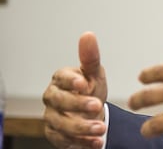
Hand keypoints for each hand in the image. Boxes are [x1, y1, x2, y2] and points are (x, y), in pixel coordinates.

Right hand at [42, 32, 108, 148]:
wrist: (90, 113)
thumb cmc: (90, 89)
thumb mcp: (94, 73)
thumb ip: (91, 57)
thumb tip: (88, 35)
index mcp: (61, 79)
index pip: (62, 78)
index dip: (71, 80)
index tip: (84, 83)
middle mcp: (52, 97)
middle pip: (59, 101)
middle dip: (77, 105)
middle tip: (97, 106)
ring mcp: (52, 116)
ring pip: (60, 123)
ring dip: (81, 127)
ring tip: (101, 129)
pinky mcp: (55, 134)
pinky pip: (64, 140)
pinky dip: (81, 142)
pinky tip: (96, 142)